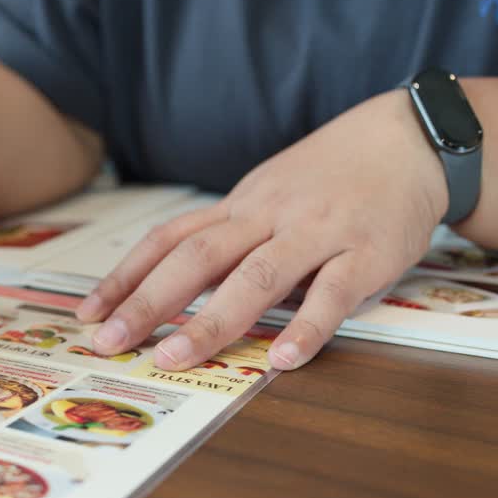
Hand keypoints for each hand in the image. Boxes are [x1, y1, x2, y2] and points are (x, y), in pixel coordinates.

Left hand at [76, 91, 449, 370]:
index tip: (89, 313)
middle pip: (199, 258)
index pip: (171, 239)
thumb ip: (231, 238)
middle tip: (110, 342)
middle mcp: (270, 215)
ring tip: (176, 358)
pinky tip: (283, 359)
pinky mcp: (367, 251)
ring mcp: (319, 231)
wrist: (408, 138)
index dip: (127, 276)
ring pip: (257, 276)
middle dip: (149, 302)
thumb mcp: (270, 195)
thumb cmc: (331, 176)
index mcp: (241, 205)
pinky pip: (334, 292)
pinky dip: (307, 326)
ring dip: (213, 320)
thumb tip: (178, 288)